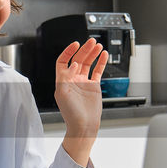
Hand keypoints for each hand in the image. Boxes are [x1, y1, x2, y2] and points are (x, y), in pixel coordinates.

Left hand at [53, 39, 106, 165]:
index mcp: (62, 80)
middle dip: (84, 49)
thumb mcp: (63, 93)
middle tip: (91, 42)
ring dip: (93, 53)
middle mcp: (73, 80)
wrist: (83, 125)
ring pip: (88, 63)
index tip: (75, 44)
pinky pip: (97, 71)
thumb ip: (66, 76)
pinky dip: (101, 62)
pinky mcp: (93, 86)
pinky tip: (104, 55)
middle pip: (78, 59)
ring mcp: (83, 82)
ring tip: (98, 45)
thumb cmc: (71, 114)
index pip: (63, 61)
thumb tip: (74, 64)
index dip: (68, 52)